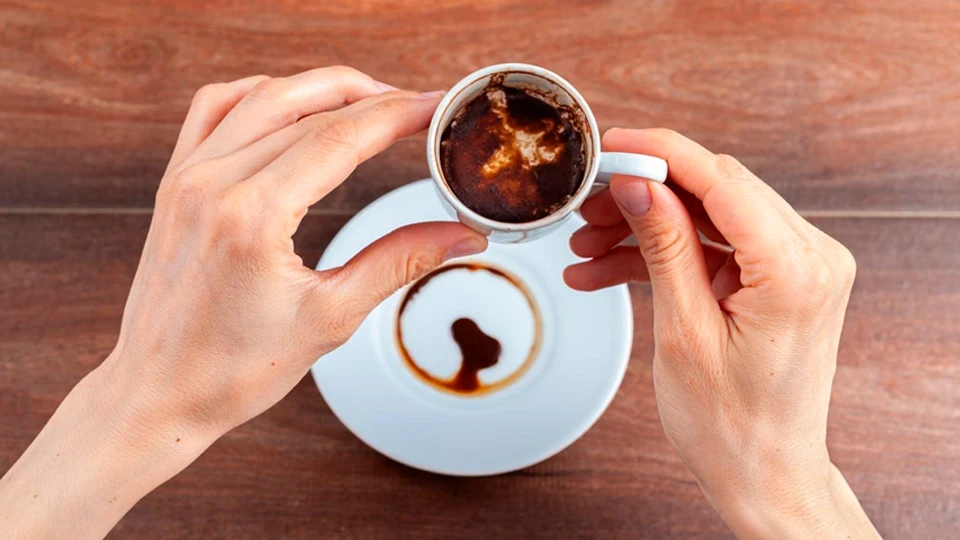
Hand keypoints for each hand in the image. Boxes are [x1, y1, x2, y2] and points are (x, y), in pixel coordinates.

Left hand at [112, 66, 485, 439]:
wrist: (159, 393)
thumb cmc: (233, 369)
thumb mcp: (331, 316)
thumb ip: (400, 261)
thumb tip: (462, 236)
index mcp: (252, 217)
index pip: (339, 137)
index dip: (397, 114)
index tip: (436, 106)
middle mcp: (212, 183)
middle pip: (308, 108)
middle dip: (373, 99)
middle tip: (419, 106)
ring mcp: (187, 177)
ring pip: (263, 96)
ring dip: (323, 87)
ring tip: (370, 98)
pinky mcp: (175, 182)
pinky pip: (216, 108)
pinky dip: (262, 93)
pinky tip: (294, 103)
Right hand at [565, 129, 878, 538]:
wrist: (764, 475)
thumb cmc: (732, 427)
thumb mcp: (684, 333)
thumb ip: (664, 247)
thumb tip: (638, 184)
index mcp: (797, 272)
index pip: (723, 181)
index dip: (660, 154)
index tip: (612, 145)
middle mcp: (811, 259)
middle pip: (715, 191)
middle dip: (644, 194)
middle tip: (586, 207)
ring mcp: (798, 268)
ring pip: (709, 217)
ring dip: (646, 227)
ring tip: (587, 249)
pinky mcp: (779, 280)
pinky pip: (714, 247)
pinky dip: (664, 253)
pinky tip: (608, 269)